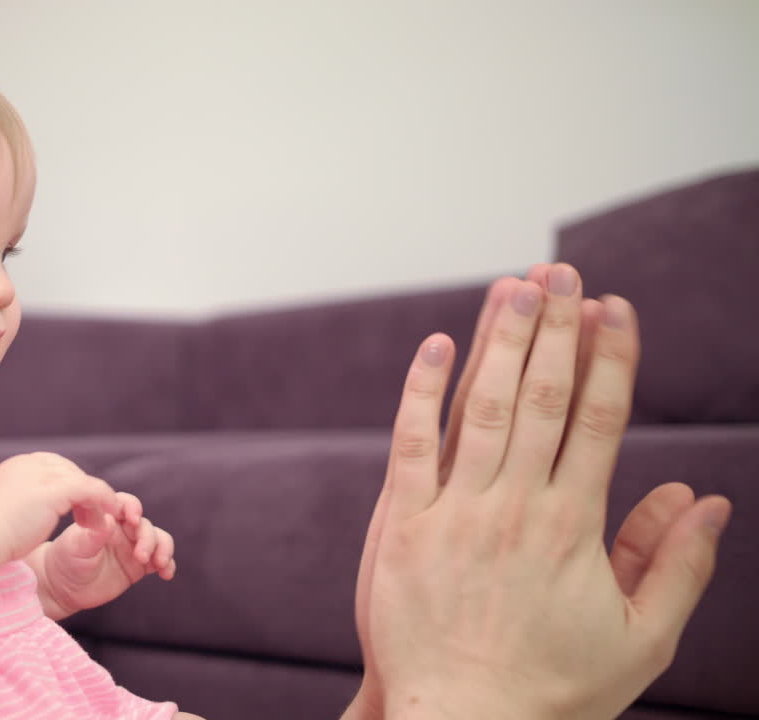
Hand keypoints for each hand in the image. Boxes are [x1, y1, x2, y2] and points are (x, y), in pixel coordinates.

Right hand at [0, 452, 120, 561]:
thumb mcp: (2, 508)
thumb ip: (18, 501)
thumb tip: (29, 510)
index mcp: (16, 466)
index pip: (52, 467)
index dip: (67, 485)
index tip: (74, 507)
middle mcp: (30, 464)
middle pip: (69, 470)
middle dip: (82, 492)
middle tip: (89, 515)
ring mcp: (43, 474)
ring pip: (81, 480)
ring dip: (94, 499)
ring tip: (99, 520)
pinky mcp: (55, 490)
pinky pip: (90, 489)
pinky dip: (104, 499)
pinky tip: (111, 513)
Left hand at [39, 492, 176, 617]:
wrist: (64, 586)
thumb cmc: (66, 560)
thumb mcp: (75, 547)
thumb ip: (93, 535)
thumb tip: (111, 521)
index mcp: (107, 518)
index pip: (125, 504)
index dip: (133, 508)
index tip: (133, 519)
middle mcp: (123, 529)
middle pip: (145, 525)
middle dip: (148, 538)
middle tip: (141, 555)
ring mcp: (133, 547)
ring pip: (158, 540)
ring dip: (163, 549)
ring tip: (159, 564)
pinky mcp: (139, 566)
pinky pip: (160, 561)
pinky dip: (167, 564)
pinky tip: (166, 574)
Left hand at [348, 264, 729, 719]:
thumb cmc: (552, 692)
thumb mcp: (640, 640)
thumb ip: (676, 565)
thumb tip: (706, 498)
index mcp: (577, 526)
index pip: (600, 420)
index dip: (610, 358)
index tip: (616, 308)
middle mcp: (518, 507)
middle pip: (542, 397)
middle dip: (557, 329)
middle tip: (564, 271)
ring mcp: (456, 512)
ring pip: (482, 407)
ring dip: (500, 341)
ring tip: (516, 286)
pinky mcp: (402, 525)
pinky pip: (412, 443)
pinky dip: (424, 391)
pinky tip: (438, 344)